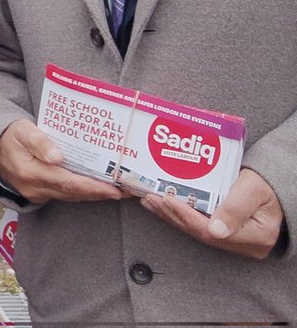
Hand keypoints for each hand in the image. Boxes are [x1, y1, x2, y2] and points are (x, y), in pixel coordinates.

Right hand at [0, 119, 123, 203]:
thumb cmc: (10, 134)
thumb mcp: (22, 130)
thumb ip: (39, 142)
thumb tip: (57, 157)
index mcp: (30, 172)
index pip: (67, 183)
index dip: (92, 187)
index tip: (115, 190)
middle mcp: (34, 188)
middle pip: (73, 193)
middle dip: (100, 193)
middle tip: (127, 191)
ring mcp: (36, 193)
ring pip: (70, 196)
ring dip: (94, 194)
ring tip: (118, 190)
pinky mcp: (39, 193)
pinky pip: (64, 194)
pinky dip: (82, 192)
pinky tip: (96, 187)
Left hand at [141, 168, 282, 258]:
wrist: (279, 184)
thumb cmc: (267, 184)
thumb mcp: (253, 190)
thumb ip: (236, 208)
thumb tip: (215, 230)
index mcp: (255, 237)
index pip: (211, 232)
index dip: (186, 216)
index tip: (166, 200)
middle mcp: (244, 245)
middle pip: (200, 233)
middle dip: (172, 215)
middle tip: (150, 198)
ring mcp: (235, 241)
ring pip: (197, 230)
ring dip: (171, 216)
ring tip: (150, 201)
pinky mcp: (227, 233)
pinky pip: (200, 226)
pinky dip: (180, 215)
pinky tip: (164, 206)